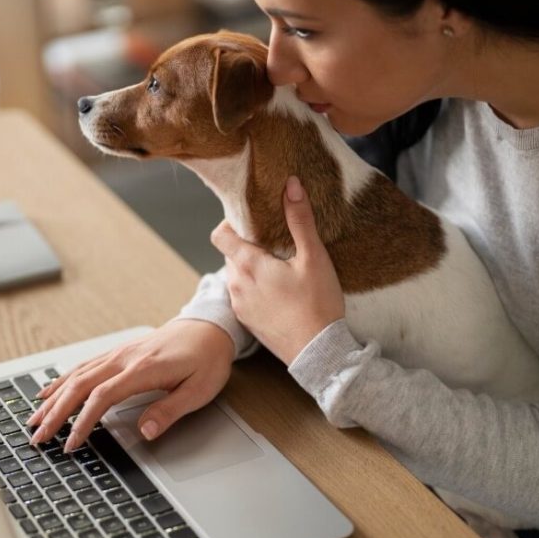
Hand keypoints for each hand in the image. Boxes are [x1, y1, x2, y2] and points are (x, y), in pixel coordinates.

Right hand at [27, 319, 235, 449]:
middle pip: (80, 386)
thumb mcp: (199, 390)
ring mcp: (118, 353)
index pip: (102, 397)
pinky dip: (62, 381)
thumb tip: (145, 432)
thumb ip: (170, 411)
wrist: (209, 327)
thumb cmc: (207, 358)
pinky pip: (83, 367)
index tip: (70, 442)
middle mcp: (124, 358)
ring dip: (54, 398)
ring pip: (76, 376)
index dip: (82, 421)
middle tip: (38, 437)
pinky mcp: (118, 353)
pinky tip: (50, 391)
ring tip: (35, 419)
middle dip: (55, 413)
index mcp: (143, 369)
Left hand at [210, 175, 344, 364]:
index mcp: (247, 264)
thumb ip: (300, 219)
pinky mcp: (247, 322)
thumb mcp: (314, 257)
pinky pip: (242, 296)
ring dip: (251, 268)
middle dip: (247, 245)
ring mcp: (239, 305)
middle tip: (275, 243)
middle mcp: (236, 284)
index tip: (254, 221)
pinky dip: (254, 289)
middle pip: (230, 253)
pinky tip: (279, 292)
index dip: (233, 224)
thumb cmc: (318, 304)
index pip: (220, 234)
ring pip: (236, 275)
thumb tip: (291, 184)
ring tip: (279, 268)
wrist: (318, 353)